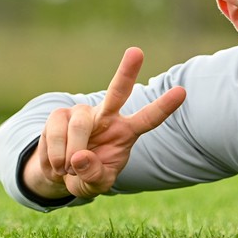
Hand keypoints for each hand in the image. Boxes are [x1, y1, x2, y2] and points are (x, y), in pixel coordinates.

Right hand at [27, 47, 186, 199]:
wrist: (59, 174)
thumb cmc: (87, 175)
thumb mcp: (96, 185)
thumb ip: (93, 175)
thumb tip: (80, 157)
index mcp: (126, 132)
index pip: (148, 119)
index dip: (164, 106)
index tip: (182, 92)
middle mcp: (107, 116)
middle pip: (118, 92)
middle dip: (126, 72)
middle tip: (137, 52)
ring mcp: (82, 113)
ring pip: (79, 125)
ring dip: (71, 153)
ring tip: (68, 169)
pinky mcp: (58, 115)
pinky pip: (55, 133)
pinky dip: (54, 156)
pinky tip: (57, 164)